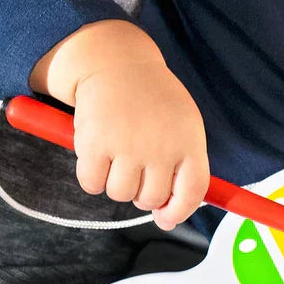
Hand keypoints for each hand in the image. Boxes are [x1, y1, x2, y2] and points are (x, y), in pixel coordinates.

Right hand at [72, 61, 210, 230]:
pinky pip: (92, 184)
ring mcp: (127, 146)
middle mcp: (161, 146)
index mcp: (189, 141)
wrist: (116, 64)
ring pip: (120, 194)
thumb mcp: (184, 125)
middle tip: (135, 166)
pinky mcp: (95, 144)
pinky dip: (91, 176)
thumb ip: (183, 169)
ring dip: (115, 182)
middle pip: (151, 199)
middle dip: (140, 192)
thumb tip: (166, 220)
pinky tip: (97, 153)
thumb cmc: (152, 101)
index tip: (164, 217)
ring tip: (117, 154)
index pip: (191, 193)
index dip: (177, 212)